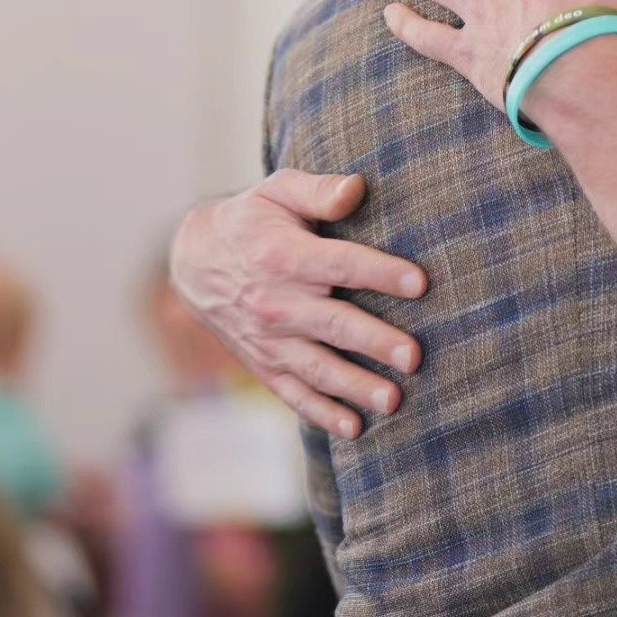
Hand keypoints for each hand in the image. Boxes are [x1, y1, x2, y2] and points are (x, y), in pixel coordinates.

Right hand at [169, 170, 427, 438]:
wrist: (197, 261)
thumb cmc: (253, 219)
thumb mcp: (279, 190)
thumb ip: (319, 191)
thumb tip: (357, 187)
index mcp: (284, 256)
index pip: (340, 264)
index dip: (381, 272)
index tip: (420, 283)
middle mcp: (275, 302)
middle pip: (333, 323)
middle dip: (374, 341)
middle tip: (413, 357)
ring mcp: (269, 339)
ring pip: (317, 367)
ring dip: (355, 386)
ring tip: (394, 400)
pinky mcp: (264, 364)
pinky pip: (294, 393)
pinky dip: (322, 413)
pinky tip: (355, 428)